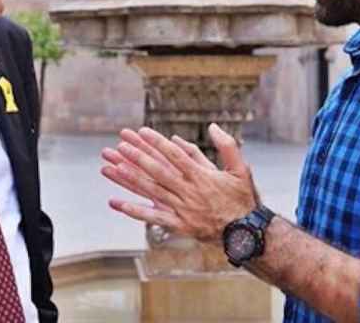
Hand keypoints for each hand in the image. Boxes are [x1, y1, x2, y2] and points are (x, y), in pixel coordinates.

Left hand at [101, 123, 256, 242]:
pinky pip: (153, 217)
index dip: (157, 142)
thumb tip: (212, 126)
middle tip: (121, 145)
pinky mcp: (178, 225)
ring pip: (152, 191)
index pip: (175, 155)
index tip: (142, 131)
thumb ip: (227, 146)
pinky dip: (134, 210)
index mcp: (202, 176)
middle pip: (159, 171)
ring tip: (113, 167)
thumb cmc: (242, 199)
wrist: (246, 233)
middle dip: (139, 157)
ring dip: (132, 179)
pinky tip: (116, 203)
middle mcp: (189, 192)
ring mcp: (182, 209)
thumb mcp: (241, 169)